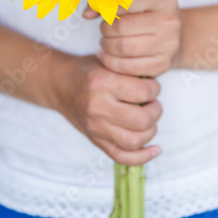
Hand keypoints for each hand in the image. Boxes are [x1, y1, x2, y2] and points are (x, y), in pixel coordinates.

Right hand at [47, 54, 162, 165]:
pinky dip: (142, 156)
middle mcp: (97, 106)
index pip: (143, 91)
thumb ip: (130, 70)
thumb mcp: (108, 61)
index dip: (155, 89)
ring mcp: (95, 127)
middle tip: (153, 103)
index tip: (152, 86)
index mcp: (102, 82)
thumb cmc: (89, 71)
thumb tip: (157, 82)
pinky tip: (155, 148)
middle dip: (156, 111)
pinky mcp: (95, 140)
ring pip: (135, 140)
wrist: (61, 85)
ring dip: (151, 131)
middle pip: (142, 119)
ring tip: (149, 120)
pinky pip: (122, 156)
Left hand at [90, 0, 180, 77]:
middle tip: (105, 30)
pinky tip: (107, 56)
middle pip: (121, 27)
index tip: (104, 12)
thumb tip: (86, 14)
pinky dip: (111, 63)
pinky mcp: (164, 64)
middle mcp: (170, 21)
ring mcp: (169, 44)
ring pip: (123, 48)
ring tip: (105, 43)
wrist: (177, 35)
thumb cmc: (149, 14)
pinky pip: (128, 67)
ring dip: (106, 46)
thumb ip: (108, 1)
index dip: (108, 8)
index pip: (125, 2)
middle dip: (105, 30)